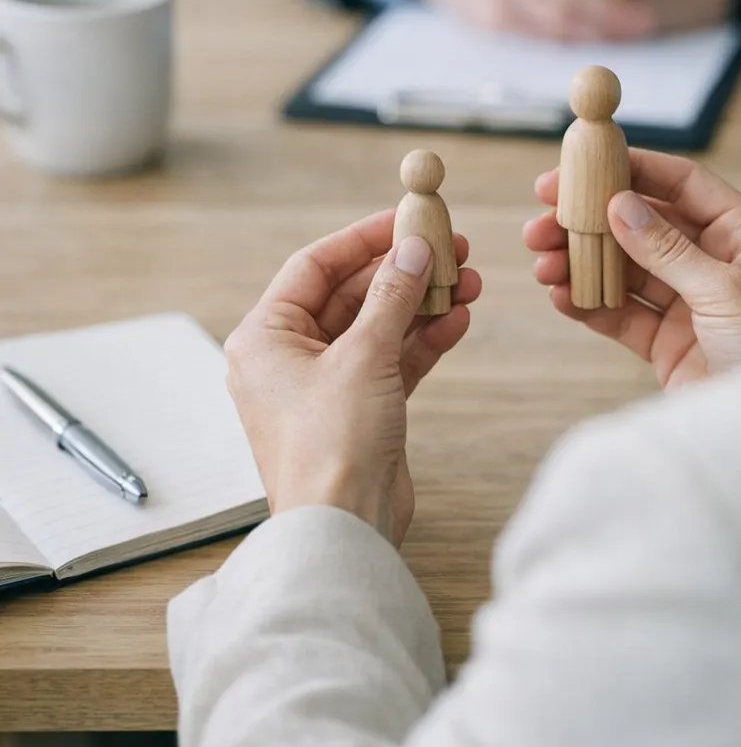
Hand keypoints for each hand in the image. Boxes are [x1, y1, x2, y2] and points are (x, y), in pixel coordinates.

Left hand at [224, 211, 481, 546]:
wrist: (345, 528)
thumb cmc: (331, 447)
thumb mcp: (363, 356)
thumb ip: (392, 296)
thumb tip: (414, 249)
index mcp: (264, 338)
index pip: (314, 266)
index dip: (363, 238)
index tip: (406, 218)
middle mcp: (288, 359)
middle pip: (351, 294)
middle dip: (404, 272)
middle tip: (451, 248)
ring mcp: (325, 386)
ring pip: (378, 327)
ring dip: (422, 304)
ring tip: (469, 282)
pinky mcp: (359, 411)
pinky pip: (393, 360)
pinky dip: (423, 340)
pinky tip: (459, 319)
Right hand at [524, 151, 740, 386]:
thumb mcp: (726, 290)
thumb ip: (668, 249)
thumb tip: (619, 205)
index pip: (682, 186)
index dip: (631, 171)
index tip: (580, 168)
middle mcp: (716, 263)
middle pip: (643, 226)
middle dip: (591, 221)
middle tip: (542, 219)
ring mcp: (690, 304)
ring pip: (625, 270)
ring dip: (581, 262)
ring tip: (541, 262)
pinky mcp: (669, 345)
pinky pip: (621, 315)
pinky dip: (589, 304)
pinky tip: (560, 294)